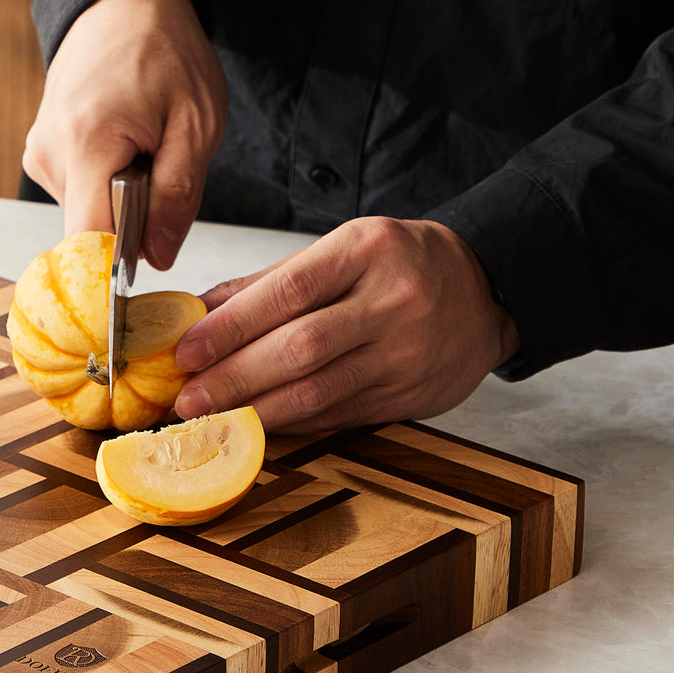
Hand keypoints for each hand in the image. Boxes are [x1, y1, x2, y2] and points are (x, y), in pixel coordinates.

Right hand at [22, 0, 226, 269]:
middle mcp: (49, 152)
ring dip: (122, 198)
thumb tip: (157, 259)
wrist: (124, 1)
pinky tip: (123, 143)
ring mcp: (39, 152)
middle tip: (161, 162)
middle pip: (93, 229)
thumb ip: (177, 197)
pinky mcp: (41, 152)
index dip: (121, 264)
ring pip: (88, 214)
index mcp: (86, 143)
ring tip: (142, 144)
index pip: (89, 241)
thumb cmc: (165, 50)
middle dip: (134, 217)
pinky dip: (108, 182)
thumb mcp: (197, 123)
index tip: (148, 260)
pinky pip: (80, 193)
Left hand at [172, 218, 519, 432]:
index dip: (231, 327)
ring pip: (320, 390)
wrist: (486, 288)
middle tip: (188, 398)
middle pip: (299, 348)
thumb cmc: (400, 263)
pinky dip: (293, 421)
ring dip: (257, 409)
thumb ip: (268, 282)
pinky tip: (260, 423)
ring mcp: (407, 352)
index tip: (187, 351)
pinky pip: (340, 414)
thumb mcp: (341, 249)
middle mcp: (393, 300)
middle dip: (234, 377)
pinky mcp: (412, 394)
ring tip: (213, 417)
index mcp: (367, 250)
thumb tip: (198, 312)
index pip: (287, 292)